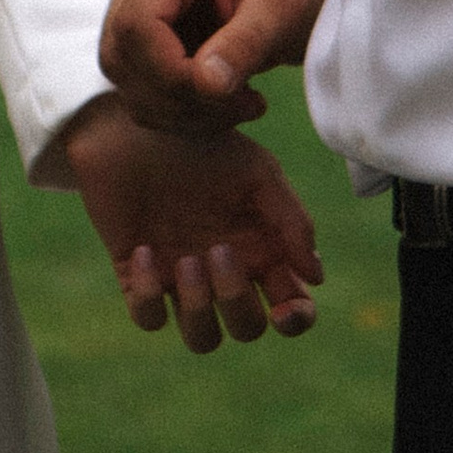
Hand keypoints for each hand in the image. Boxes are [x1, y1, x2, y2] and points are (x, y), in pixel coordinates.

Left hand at [59, 92, 323, 351]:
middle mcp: (224, 274)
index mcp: (261, 251)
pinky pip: (148, 317)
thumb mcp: (258, 170)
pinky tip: (146, 249)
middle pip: (246, 327)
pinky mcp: (137, 276)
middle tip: (220, 251)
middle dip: (237, 302)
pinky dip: (148, 293)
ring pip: (201, 337)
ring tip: (188, 259)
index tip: (284, 308)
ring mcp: (180, 279)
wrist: (140, 115)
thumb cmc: (205, 141)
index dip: (295, 319)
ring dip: (199, 308)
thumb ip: (291, 221)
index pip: (290, 307)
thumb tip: (315, 277)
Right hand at [102, 0, 329, 141]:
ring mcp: (128, 7)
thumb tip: (207, 84)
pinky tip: (222, 105)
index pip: (137, 23)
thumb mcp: (282, 6)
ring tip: (239, 106)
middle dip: (180, 98)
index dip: (170, 72)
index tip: (224, 95)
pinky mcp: (135, 41)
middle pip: (123, 55)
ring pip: (125, 80)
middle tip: (243, 106)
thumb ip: (246, 42)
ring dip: (181, 112)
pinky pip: (138, 91)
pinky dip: (178, 113)